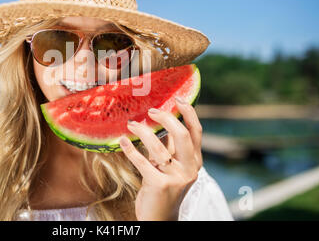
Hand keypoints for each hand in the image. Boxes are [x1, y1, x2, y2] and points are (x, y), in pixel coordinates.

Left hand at [119, 97, 202, 220]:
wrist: (160, 219)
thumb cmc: (163, 188)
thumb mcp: (172, 167)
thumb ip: (170, 148)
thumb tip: (160, 121)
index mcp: (194, 162)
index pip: (196, 132)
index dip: (189, 113)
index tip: (178, 99)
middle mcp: (189, 169)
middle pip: (183, 135)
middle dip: (167, 118)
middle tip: (151, 110)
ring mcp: (175, 178)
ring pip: (159, 147)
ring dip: (142, 131)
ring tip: (131, 124)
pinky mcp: (159, 185)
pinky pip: (142, 161)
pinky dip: (130, 149)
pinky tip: (122, 140)